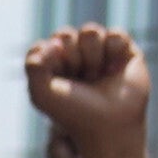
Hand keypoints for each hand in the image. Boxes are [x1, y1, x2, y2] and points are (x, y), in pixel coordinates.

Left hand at [23, 26, 154, 157]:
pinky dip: (113, 51)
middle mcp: (76, 57)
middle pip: (65, 35)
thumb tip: (53, 42)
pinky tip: (114, 69)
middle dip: (71, 58)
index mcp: (54, 67)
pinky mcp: (125, 52)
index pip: (45, 45)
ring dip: (92, 57)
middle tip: (81, 81)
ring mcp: (100, 53)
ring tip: (97, 77)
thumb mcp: (41, 94)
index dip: (50, 62)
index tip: (58, 83)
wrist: (110, 126)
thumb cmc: (75, 113)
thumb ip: (32, 65)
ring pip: (90, 31)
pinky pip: (115, 34)